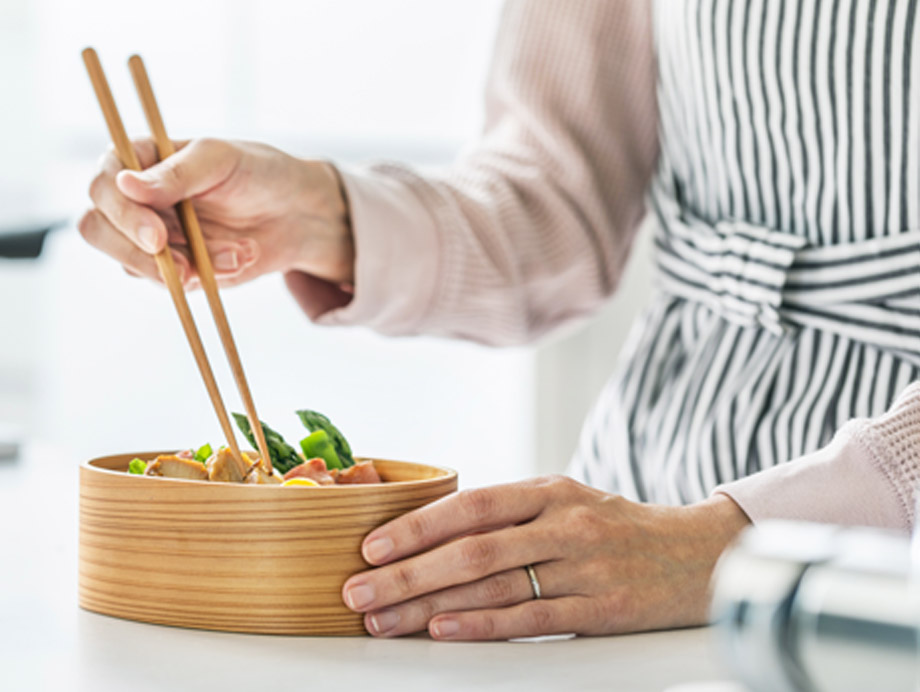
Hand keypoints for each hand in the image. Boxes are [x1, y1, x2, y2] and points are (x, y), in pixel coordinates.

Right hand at [79, 138, 353, 309]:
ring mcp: (151, 235)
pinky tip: (241, 259)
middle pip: (98, 230)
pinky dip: (206, 277)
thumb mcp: (222, 160)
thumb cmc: (259, 172)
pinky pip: (171, 283)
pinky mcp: (174, 266)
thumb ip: (176, 173)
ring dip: (189, 265)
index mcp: (138, 160)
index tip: (158, 237)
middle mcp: (135, 199)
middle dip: (137, 254)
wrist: (296, 213)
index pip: (102, 186)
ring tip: (239, 253)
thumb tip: (124, 184)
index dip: (122, 214)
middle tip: (184, 266)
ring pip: (135, 264)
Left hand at [342, 475, 749, 640]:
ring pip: (494, 588)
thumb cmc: (617, 528)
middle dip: (407, 573)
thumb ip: (511, 513)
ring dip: (430, 606)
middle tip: (358, 592)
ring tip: (384, 621)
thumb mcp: (567, 501)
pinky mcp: (603, 610)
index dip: (417, 526)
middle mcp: (565, 523)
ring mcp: (585, 567)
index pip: (472, 504)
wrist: (699, 555)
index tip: (370, 546)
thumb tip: (435, 530)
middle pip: (472, 550)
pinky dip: (483, 627)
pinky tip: (445, 632)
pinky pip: (532, 620)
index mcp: (550, 489)